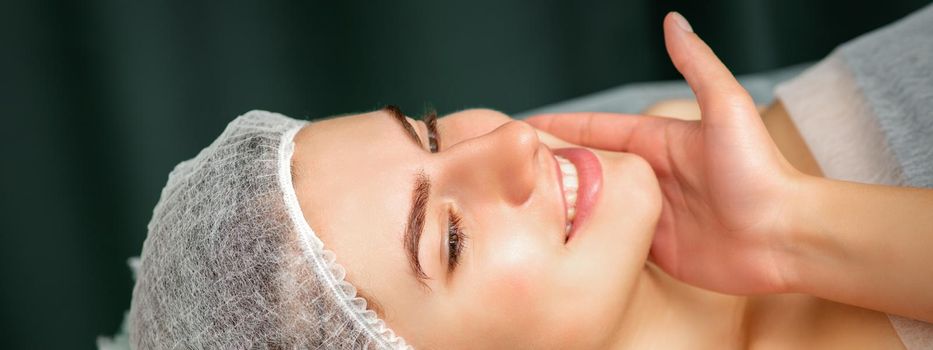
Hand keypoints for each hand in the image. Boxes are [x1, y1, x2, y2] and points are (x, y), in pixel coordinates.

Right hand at [527, 13, 804, 294]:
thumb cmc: (760, 171)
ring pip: (592, 206)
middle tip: (507, 170)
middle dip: (548, 167)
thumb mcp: (726, 108)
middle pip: (587, 169)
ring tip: (518, 206)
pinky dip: (583, 239)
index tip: (521, 127)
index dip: (558, 128)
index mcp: (658, 142)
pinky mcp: (654, 249)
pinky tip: (554, 241)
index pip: (596, 131)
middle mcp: (650, 176)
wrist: (787, 237)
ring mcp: (649, 214)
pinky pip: (610, 242)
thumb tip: (673, 21)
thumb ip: (696, 66)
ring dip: (560, 205)